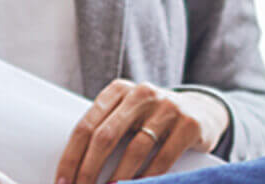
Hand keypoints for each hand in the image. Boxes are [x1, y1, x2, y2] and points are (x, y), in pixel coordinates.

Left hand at [56, 81, 229, 183]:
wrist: (203, 111)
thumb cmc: (152, 120)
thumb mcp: (128, 114)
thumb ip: (106, 129)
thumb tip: (73, 170)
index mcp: (118, 91)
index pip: (85, 126)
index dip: (71, 157)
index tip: (62, 182)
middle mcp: (141, 94)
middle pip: (105, 137)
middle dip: (88, 171)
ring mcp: (167, 107)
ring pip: (134, 150)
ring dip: (117, 180)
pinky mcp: (189, 124)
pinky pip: (163, 158)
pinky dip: (147, 179)